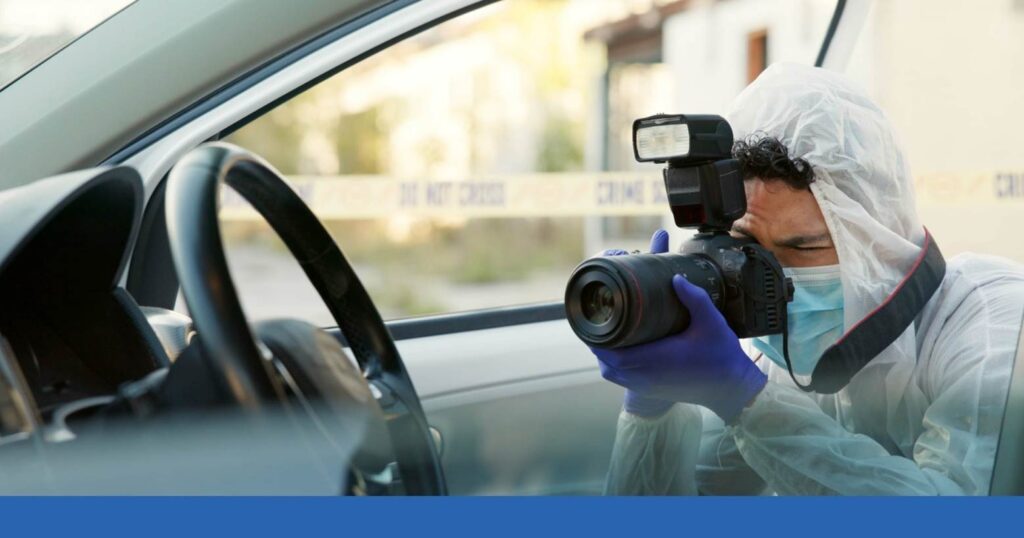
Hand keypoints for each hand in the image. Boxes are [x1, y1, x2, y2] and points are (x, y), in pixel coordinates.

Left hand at [592, 237, 766, 421]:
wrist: (731, 389)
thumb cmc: (721, 356)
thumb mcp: (711, 322)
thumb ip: (694, 298)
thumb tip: (675, 277)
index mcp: (653, 359)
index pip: (609, 350)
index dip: (598, 333)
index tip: (598, 313)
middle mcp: (643, 376)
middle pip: (604, 360)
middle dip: (599, 338)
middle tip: (602, 315)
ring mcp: (644, 386)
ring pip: (610, 371)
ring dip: (605, 352)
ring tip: (609, 328)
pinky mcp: (648, 391)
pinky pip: (620, 378)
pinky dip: (615, 363)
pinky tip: (622, 346)